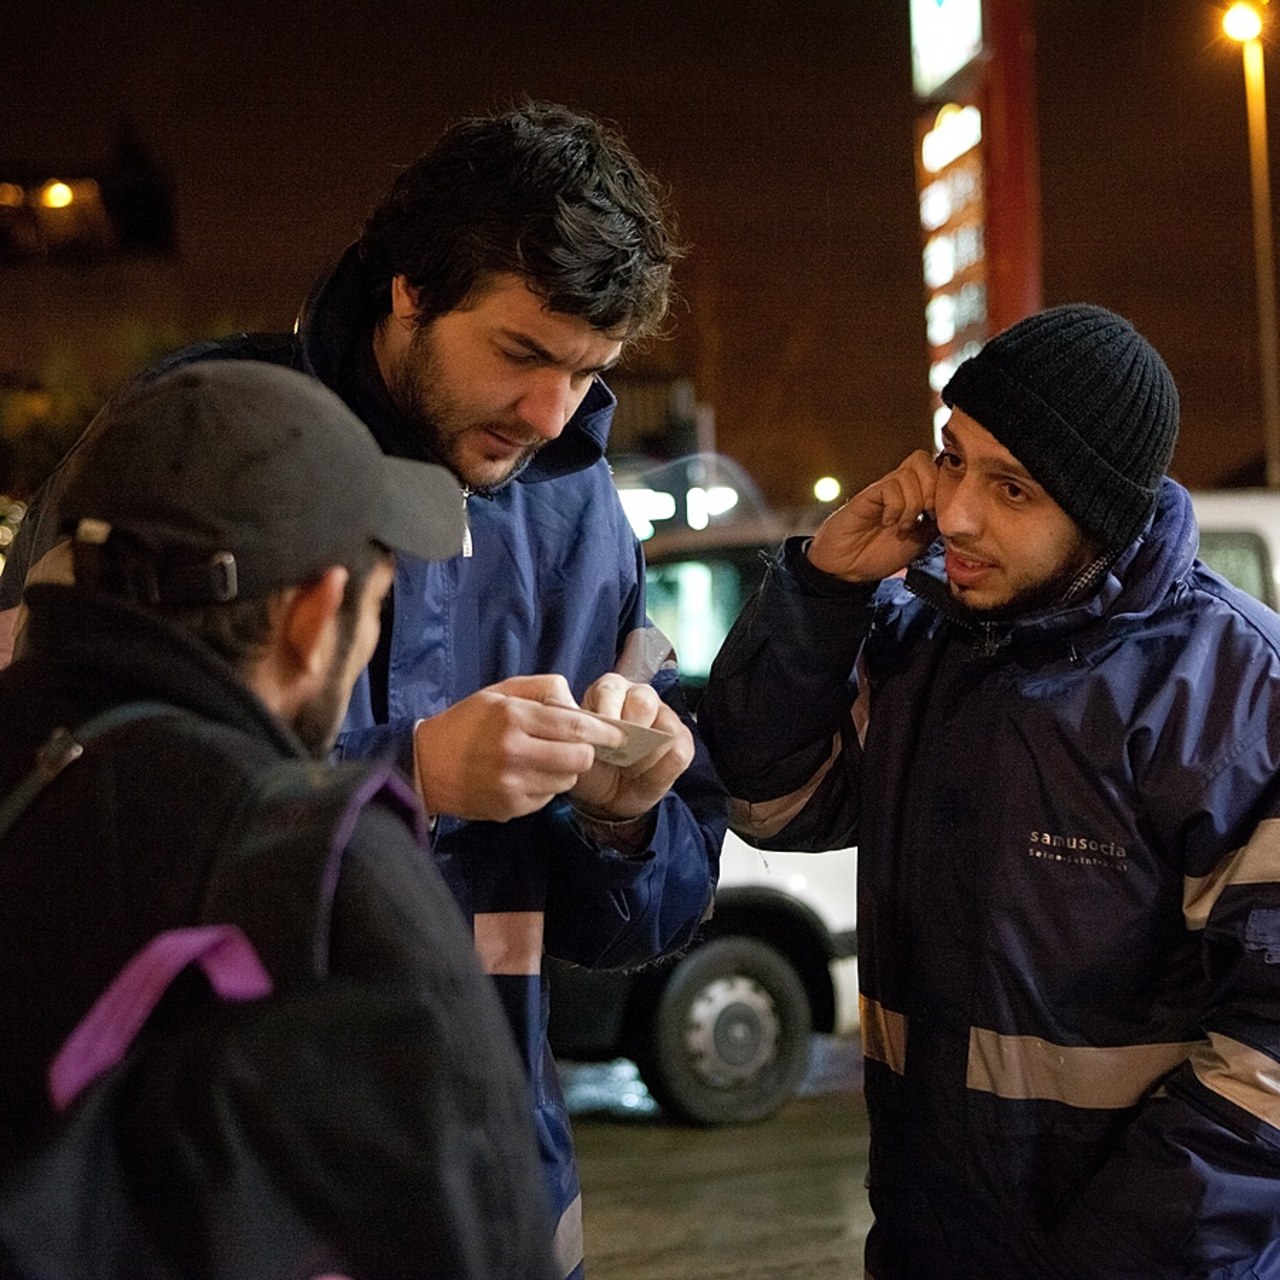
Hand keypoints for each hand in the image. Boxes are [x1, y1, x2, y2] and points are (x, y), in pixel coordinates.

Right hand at [413, 674, 628, 821]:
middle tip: (578, 747)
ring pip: (567, 781)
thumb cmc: (467, 723)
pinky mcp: (510, 808)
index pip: (576, 726)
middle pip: (580, 758)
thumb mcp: (501, 692)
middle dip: (586, 752)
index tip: (620, 734)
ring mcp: (512, 784)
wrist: (425, 766)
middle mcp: (515, 752)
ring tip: (545, 759)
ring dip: (566, 770)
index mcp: (514, 717)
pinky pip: (548, 797)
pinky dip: (546, 786)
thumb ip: (543, 689)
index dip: (604, 732)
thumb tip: (576, 703)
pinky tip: (527, 775)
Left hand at [566, 675, 693, 821]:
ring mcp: (665, 718)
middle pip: (644, 701)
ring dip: (645, 756)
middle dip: (630, 731)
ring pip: (666, 728)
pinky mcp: (682, 742)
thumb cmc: (589, 765)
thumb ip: (577, 731)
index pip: (611, 689)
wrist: (605, 797)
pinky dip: (660, 770)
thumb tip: (570, 715)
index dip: (606, 712)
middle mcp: (640, 696)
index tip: (597, 737)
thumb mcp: (575, 749)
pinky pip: (679, 753)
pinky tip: (643, 776)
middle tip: (617, 755)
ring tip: (628, 770)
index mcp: (609, 690)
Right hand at [807, 449, 939, 582]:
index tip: (940, 515)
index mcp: (914, 494)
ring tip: (903, 526)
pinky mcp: (868, 495)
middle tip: (926, 515)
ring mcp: (883, 489)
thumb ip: (936, 521)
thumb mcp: (921, 540)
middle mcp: (899, 487)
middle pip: (924, 459)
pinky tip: (887, 522)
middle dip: (932, 488)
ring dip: (912, 504)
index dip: (943, 486)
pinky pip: (890, 486)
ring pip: (909, 473)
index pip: (935, 468)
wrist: (848, 568)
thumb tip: (954, 507)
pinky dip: (895, 508)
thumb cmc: (880, 554)